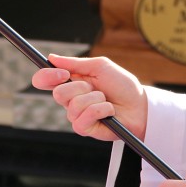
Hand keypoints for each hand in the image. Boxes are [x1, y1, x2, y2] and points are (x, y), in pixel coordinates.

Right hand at [31, 54, 147, 140]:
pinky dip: (100, 110)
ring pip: (74, 105)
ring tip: (106, 99)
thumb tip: (52, 58)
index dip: (46, 76)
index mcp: (71, 82)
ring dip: (95, 99)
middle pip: (58, 94)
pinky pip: (84, 118)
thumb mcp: (100, 67)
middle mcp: (71, 99)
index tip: (61, 73)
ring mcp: (77, 115)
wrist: (140, 105)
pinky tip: (109, 111)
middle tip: (94, 87)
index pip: (46, 80)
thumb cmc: (122, 85)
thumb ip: (75, 63)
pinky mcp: (85, 128)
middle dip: (79, 87)